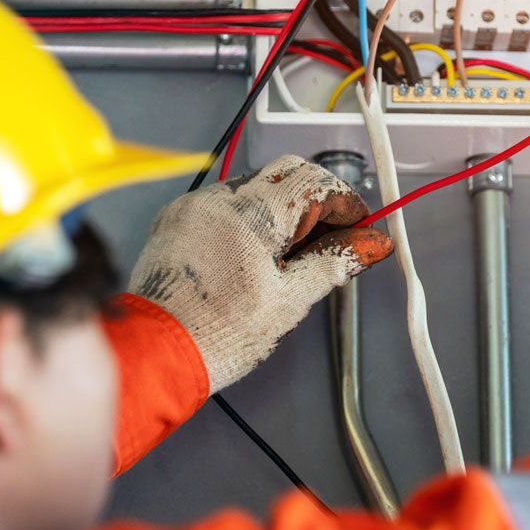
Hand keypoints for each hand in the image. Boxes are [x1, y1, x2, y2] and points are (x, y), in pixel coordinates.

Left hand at [130, 156, 392, 392]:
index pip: (315, 181)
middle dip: (314, 202)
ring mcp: (193, 205)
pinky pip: (222, 203)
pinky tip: (252, 257)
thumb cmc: (221, 335)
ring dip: (280, 211)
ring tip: (287, 260)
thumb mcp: (290, 300)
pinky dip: (247, 220)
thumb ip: (334, 262)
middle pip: (284, 174)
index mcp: (253, 213)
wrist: (156, 355)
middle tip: (327, 243)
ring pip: (254, 187)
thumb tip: (373, 243)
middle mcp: (219, 197)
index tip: (357, 229)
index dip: (345, 203)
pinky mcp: (175, 220)